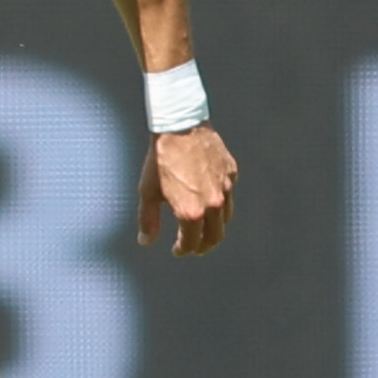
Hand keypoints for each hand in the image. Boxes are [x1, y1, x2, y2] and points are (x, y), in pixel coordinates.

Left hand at [136, 123, 235, 255]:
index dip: (184, 250)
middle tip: (194, 248)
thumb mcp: (148, 192)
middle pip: (215, 236)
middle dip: (203, 246)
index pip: (192, 243)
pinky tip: (209, 201)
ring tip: (203, 228)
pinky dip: (221, 204)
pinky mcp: (232, 174)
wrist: (180, 128)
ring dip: (214, 227)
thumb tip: (146, 241)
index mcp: (191, 212)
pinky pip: (229, 195)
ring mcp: (226, 189)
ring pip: (225, 218)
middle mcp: (213, 204)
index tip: (178, 250)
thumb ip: (148, 220)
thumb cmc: (160, 160)